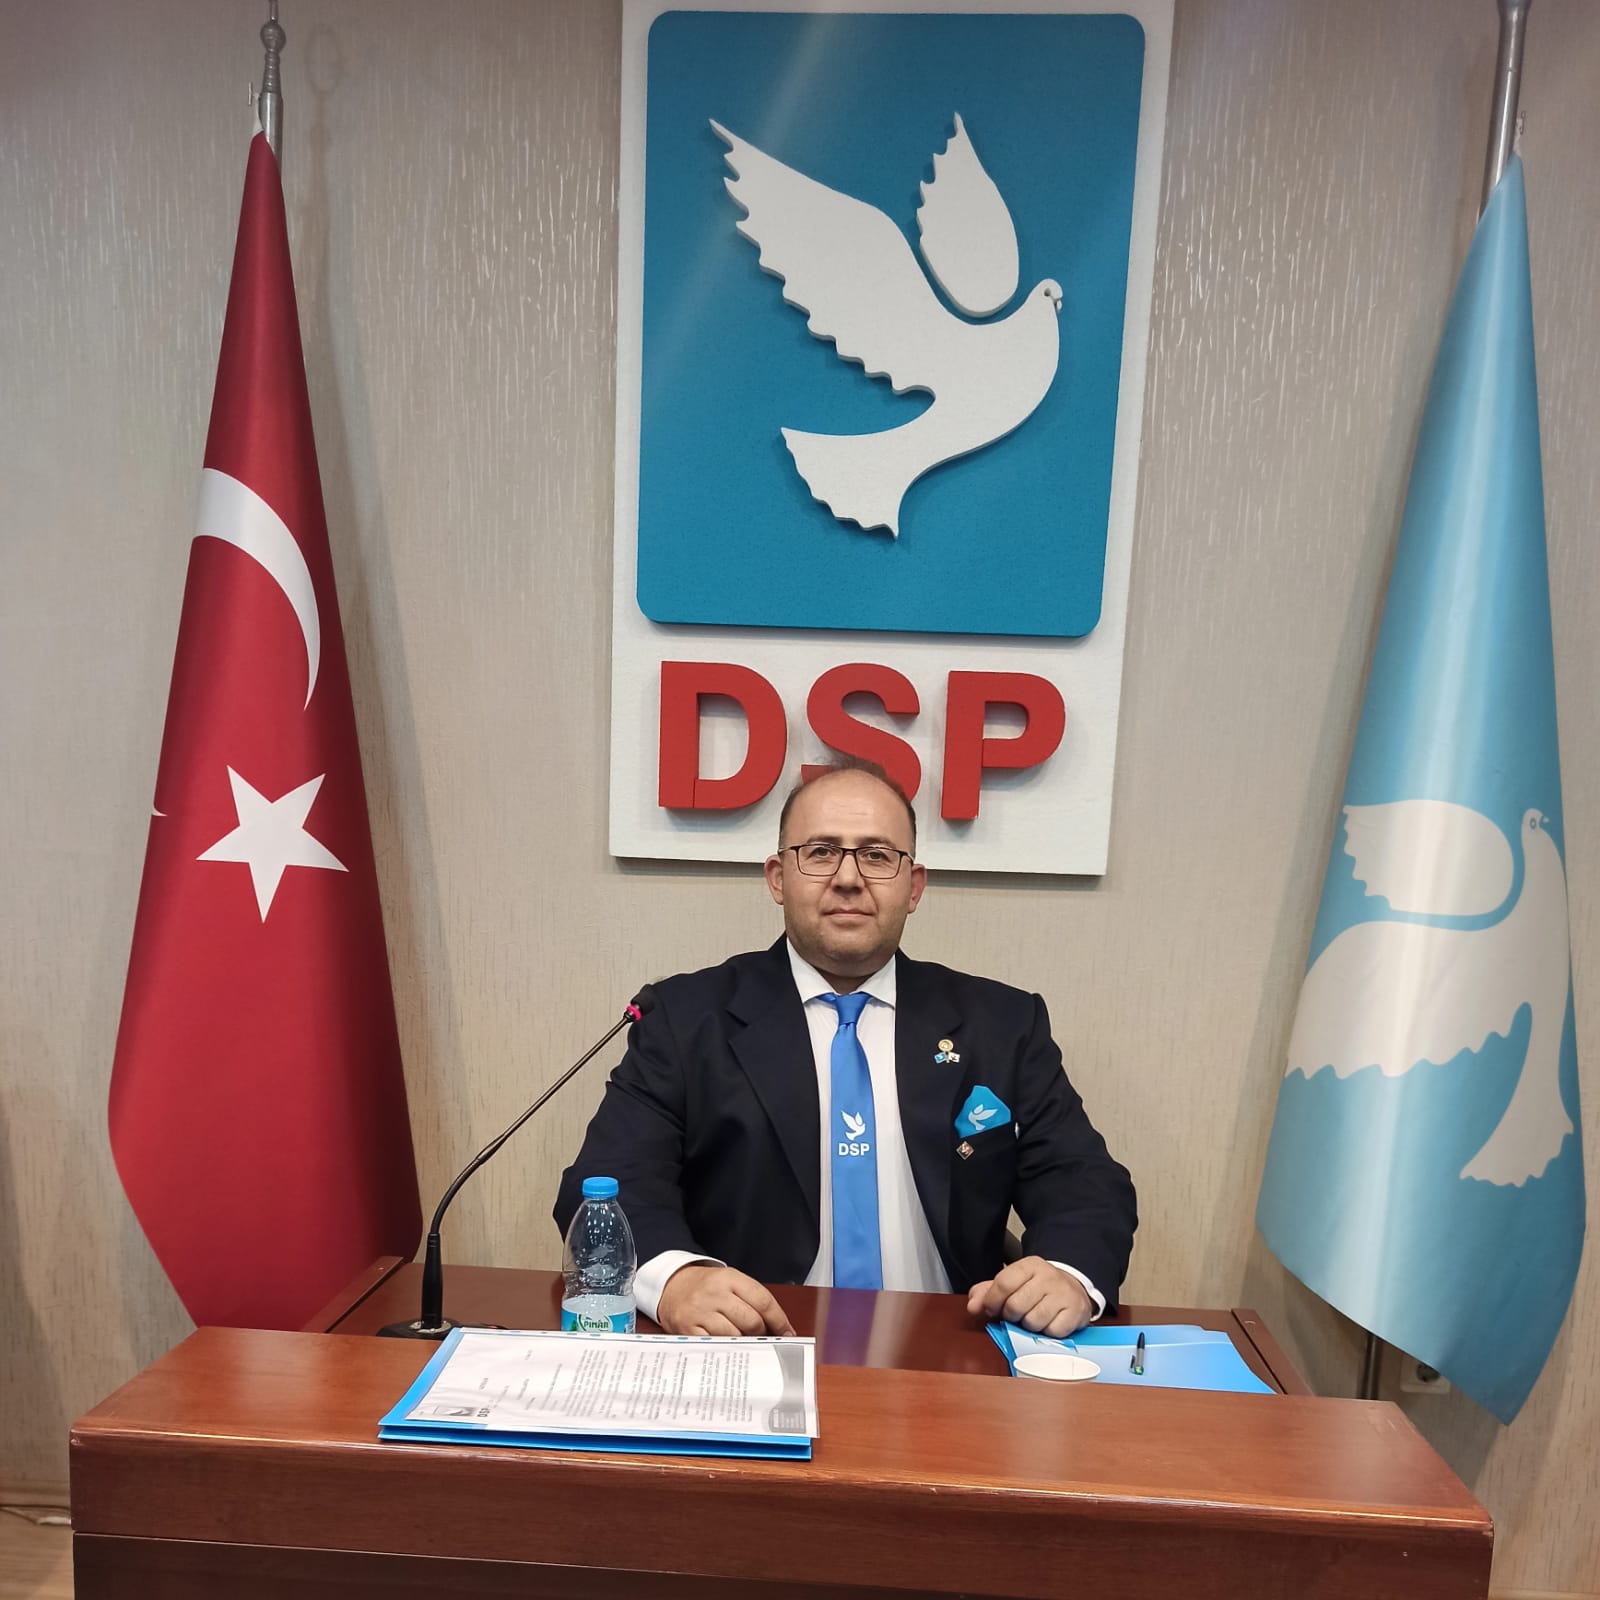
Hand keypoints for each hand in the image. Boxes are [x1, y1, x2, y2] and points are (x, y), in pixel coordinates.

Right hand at [656, 1264, 796, 1336]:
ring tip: (744, 1343)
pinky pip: (714, 1346)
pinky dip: (725, 1351)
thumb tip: (776, 1327)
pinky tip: (727, 1349)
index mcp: (729, 1278)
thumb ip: (750, 1299)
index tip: (787, 1333)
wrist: (671, 1285)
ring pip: (734, 1336)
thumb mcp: (729, 1281)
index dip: (779, 1320)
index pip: (763, 1300)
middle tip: (763, 1339)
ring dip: (744, 1344)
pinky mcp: (687, 1329)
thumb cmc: (706, 1287)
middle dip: (762, 1334)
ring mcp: (699, 1312)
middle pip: (751, 1321)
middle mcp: (714, 1293)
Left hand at [966, 1257, 1093, 1337]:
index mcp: (1030, 1265)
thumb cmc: (1037, 1288)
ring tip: (1033, 1316)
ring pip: (1033, 1321)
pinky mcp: (1076, 1313)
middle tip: (1016, 1314)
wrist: (1073, 1288)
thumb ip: (987, 1292)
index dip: (992, 1301)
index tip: (990, 1309)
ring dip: (1029, 1325)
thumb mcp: (1012, 1282)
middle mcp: (1048, 1277)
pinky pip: (1052, 1332)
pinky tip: (1049, 1322)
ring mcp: (1064, 1294)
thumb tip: (973, 1307)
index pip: (1004, 1283)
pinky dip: (1047, 1332)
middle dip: (1011, 1315)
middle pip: (1016, 1306)